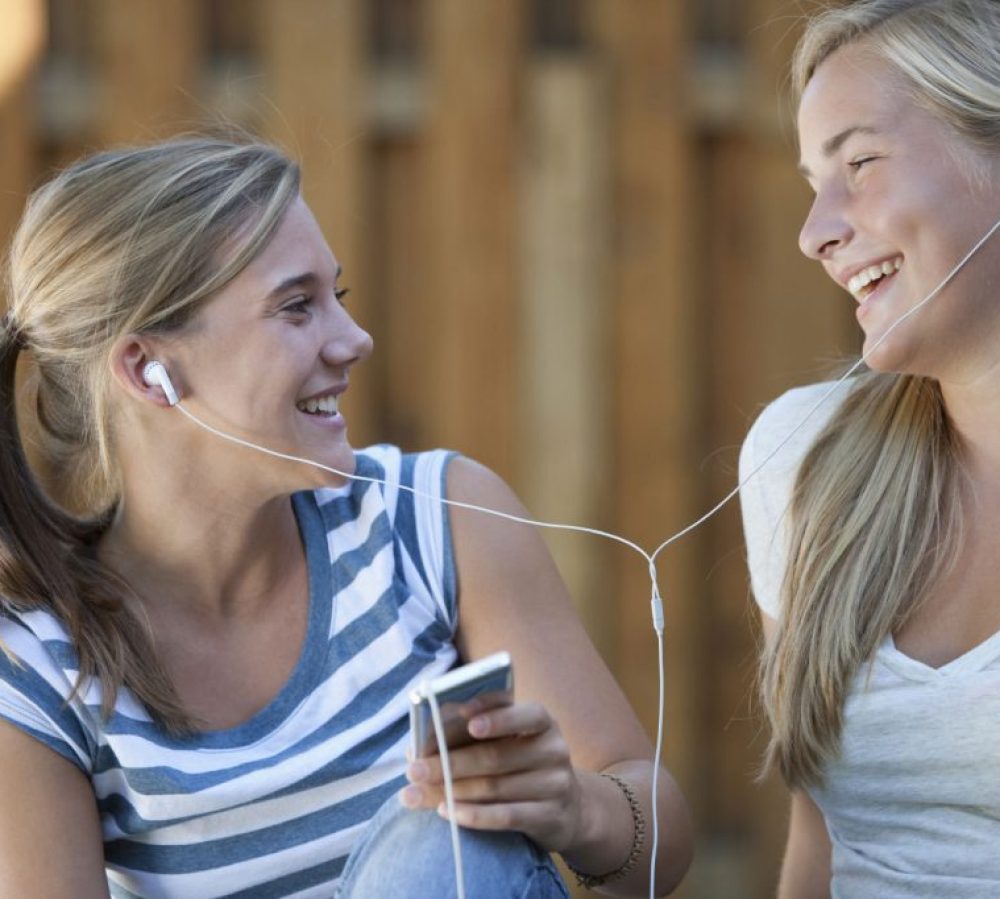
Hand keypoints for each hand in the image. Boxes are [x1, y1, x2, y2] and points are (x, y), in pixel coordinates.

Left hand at [399, 700, 582, 852]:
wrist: (569, 810)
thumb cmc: (522, 767)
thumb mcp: (508, 743)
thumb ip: (470, 738)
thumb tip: (417, 748)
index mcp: (540, 721)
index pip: (518, 710)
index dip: (490, 710)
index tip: (461, 713)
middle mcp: (552, 748)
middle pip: (494, 754)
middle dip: (448, 762)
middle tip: (413, 770)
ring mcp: (555, 784)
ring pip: (495, 787)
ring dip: (451, 792)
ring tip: (417, 796)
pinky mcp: (550, 817)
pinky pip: (507, 816)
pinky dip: (475, 815)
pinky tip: (448, 813)